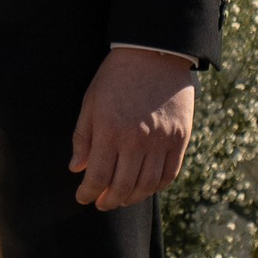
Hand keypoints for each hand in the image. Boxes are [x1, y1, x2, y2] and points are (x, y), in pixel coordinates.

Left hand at [69, 46, 195, 210]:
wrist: (154, 53)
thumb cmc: (116, 76)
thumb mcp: (91, 102)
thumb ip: (83, 137)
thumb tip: (77, 168)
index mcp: (111, 130)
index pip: (98, 176)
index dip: (88, 193)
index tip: (82, 197)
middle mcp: (137, 139)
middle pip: (122, 186)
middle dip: (108, 200)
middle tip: (101, 203)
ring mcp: (162, 140)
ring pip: (147, 185)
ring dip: (132, 198)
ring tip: (121, 198)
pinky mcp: (181, 138)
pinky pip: (169, 174)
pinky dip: (156, 187)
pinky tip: (144, 187)